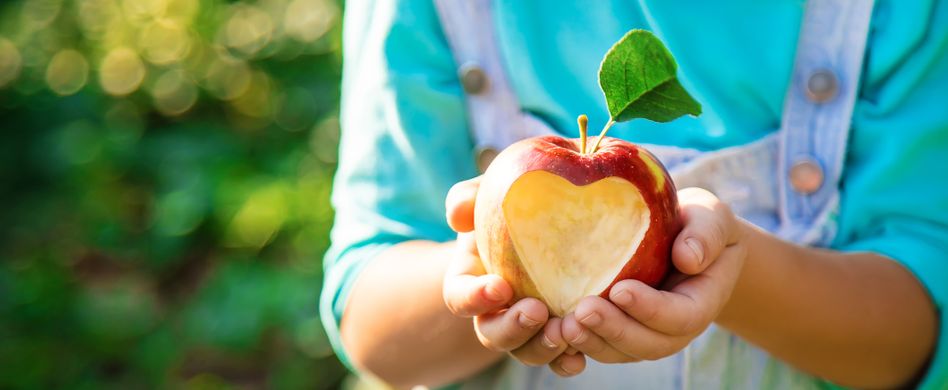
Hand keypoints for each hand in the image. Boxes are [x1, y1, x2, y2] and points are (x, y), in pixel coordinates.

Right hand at [442, 177, 586, 376]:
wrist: (545, 225)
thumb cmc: (509, 207)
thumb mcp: (486, 195)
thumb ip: (468, 199)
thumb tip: (460, 213)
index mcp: (470, 282)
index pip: (460, 297)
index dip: (475, 297)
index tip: (500, 286)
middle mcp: (494, 313)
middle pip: (493, 334)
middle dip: (513, 328)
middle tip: (537, 311)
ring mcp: (526, 329)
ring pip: (526, 352)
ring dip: (543, 346)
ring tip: (566, 330)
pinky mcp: (557, 335)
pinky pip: (558, 359)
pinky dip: (566, 362)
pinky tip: (581, 355)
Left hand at [561, 187, 746, 362]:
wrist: (686, 239)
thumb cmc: (697, 222)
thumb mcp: (711, 217)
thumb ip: (706, 234)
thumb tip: (688, 258)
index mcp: (699, 301)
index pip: (679, 316)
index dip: (650, 308)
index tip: (620, 290)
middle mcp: (673, 327)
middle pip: (647, 343)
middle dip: (614, 329)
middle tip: (583, 310)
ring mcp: (646, 334)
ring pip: (620, 351)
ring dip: (591, 341)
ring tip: (563, 325)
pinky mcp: (619, 331)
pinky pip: (600, 345)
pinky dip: (578, 343)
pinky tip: (553, 330)